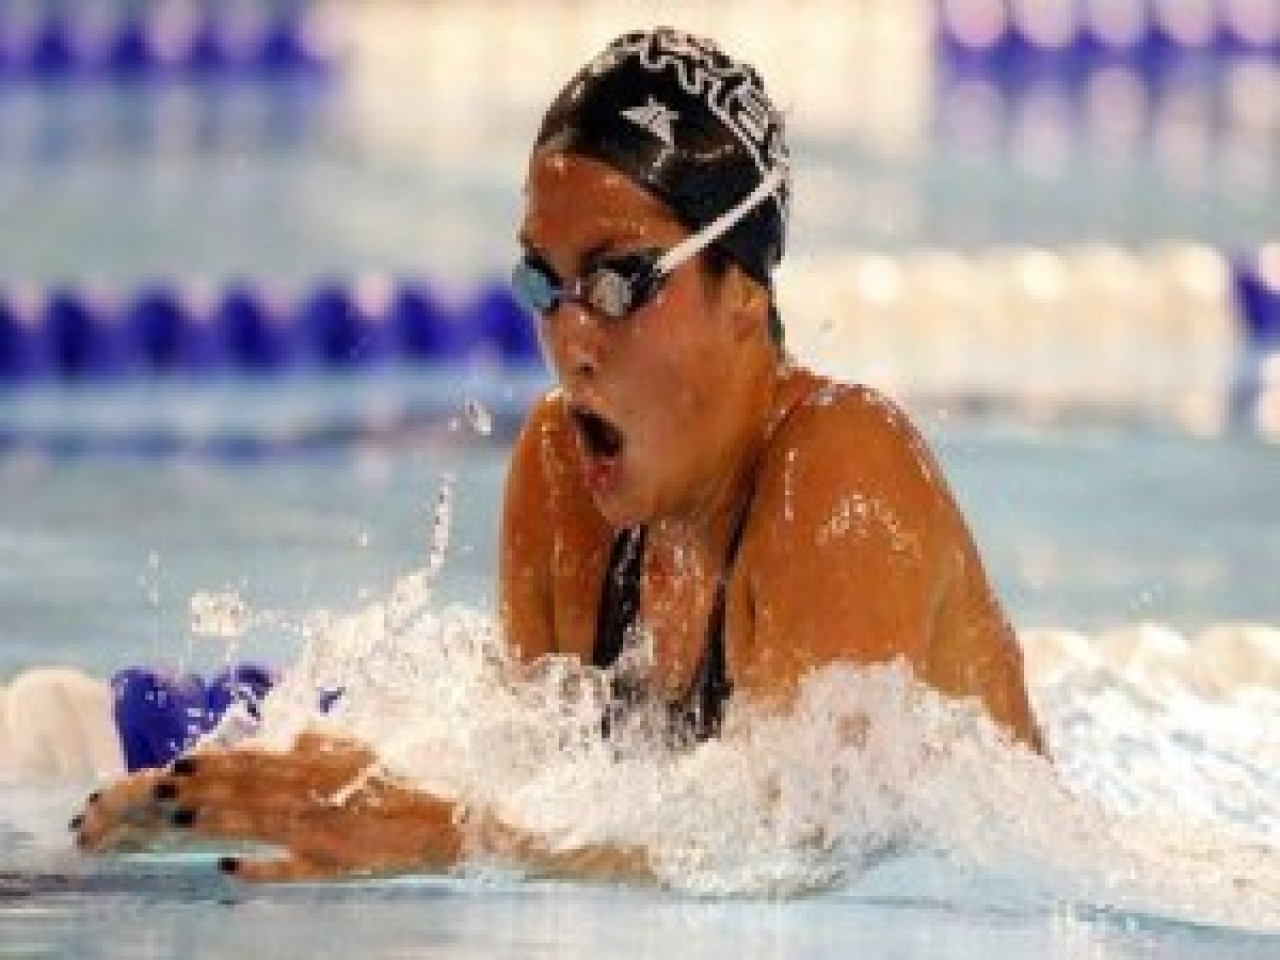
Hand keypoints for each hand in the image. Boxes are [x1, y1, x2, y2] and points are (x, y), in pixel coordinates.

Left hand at [73, 733, 461, 880]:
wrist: (440, 825)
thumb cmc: (400, 786)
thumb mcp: (364, 753)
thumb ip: (328, 742)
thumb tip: (296, 733)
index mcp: (321, 766)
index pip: (258, 760)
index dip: (218, 760)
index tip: (182, 759)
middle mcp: (315, 796)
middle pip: (248, 789)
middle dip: (203, 786)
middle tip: (163, 785)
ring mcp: (320, 832)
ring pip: (258, 823)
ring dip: (215, 821)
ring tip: (177, 818)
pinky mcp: (331, 864)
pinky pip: (287, 866)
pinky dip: (257, 866)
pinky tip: (226, 866)